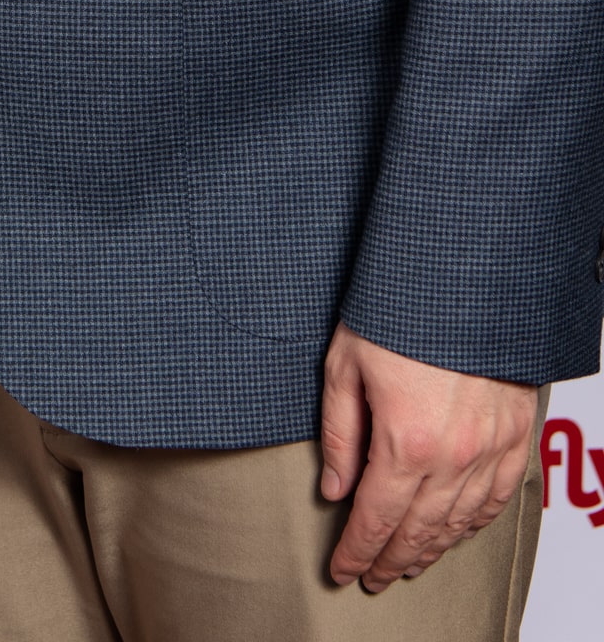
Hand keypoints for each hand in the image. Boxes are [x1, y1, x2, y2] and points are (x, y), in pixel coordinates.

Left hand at [320, 322, 535, 591]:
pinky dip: (474, 523)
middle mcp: (454, 454)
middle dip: (391, 559)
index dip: (356, 551)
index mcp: (406, 441)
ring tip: (408, 563)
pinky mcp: (516, 432)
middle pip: (418, 530)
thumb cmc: (396, 309)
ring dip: (432, 549)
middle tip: (372, 577)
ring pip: (459, 521)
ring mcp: (491, 447)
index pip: (376, 517)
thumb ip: (341, 433)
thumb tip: (335, 489)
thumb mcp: (345, 363)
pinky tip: (457, 531)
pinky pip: (496, 496)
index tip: (341, 570)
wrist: (462, 274)